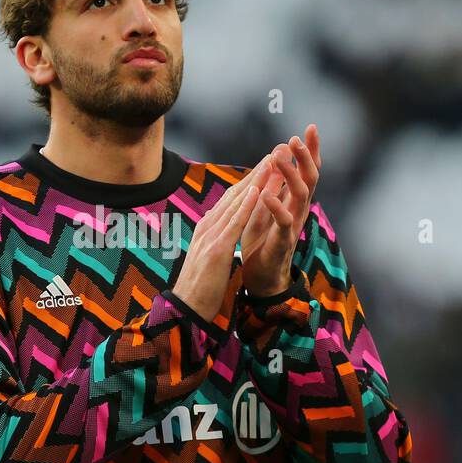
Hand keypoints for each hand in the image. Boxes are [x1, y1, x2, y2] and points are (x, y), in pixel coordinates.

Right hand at [171, 153, 275, 321]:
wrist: (186, 310)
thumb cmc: (199, 289)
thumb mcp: (209, 258)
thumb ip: (214, 240)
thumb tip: (220, 229)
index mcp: (207, 230)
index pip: (232, 200)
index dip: (250, 181)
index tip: (267, 166)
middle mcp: (208, 227)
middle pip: (235, 194)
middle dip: (257, 173)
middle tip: (275, 152)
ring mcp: (210, 237)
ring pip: (236, 202)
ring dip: (255, 180)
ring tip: (273, 161)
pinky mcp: (216, 250)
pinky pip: (234, 223)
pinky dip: (246, 205)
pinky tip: (258, 190)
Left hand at [239, 124, 320, 297]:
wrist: (260, 278)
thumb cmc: (261, 241)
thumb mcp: (266, 207)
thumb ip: (274, 184)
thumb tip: (276, 155)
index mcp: (294, 200)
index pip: (307, 170)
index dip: (311, 150)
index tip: (310, 127)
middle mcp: (299, 210)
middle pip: (310, 179)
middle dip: (304, 157)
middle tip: (295, 139)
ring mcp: (293, 226)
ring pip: (300, 196)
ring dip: (290, 174)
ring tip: (278, 156)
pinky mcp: (282, 242)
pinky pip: (283, 222)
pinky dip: (276, 207)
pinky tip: (266, 194)